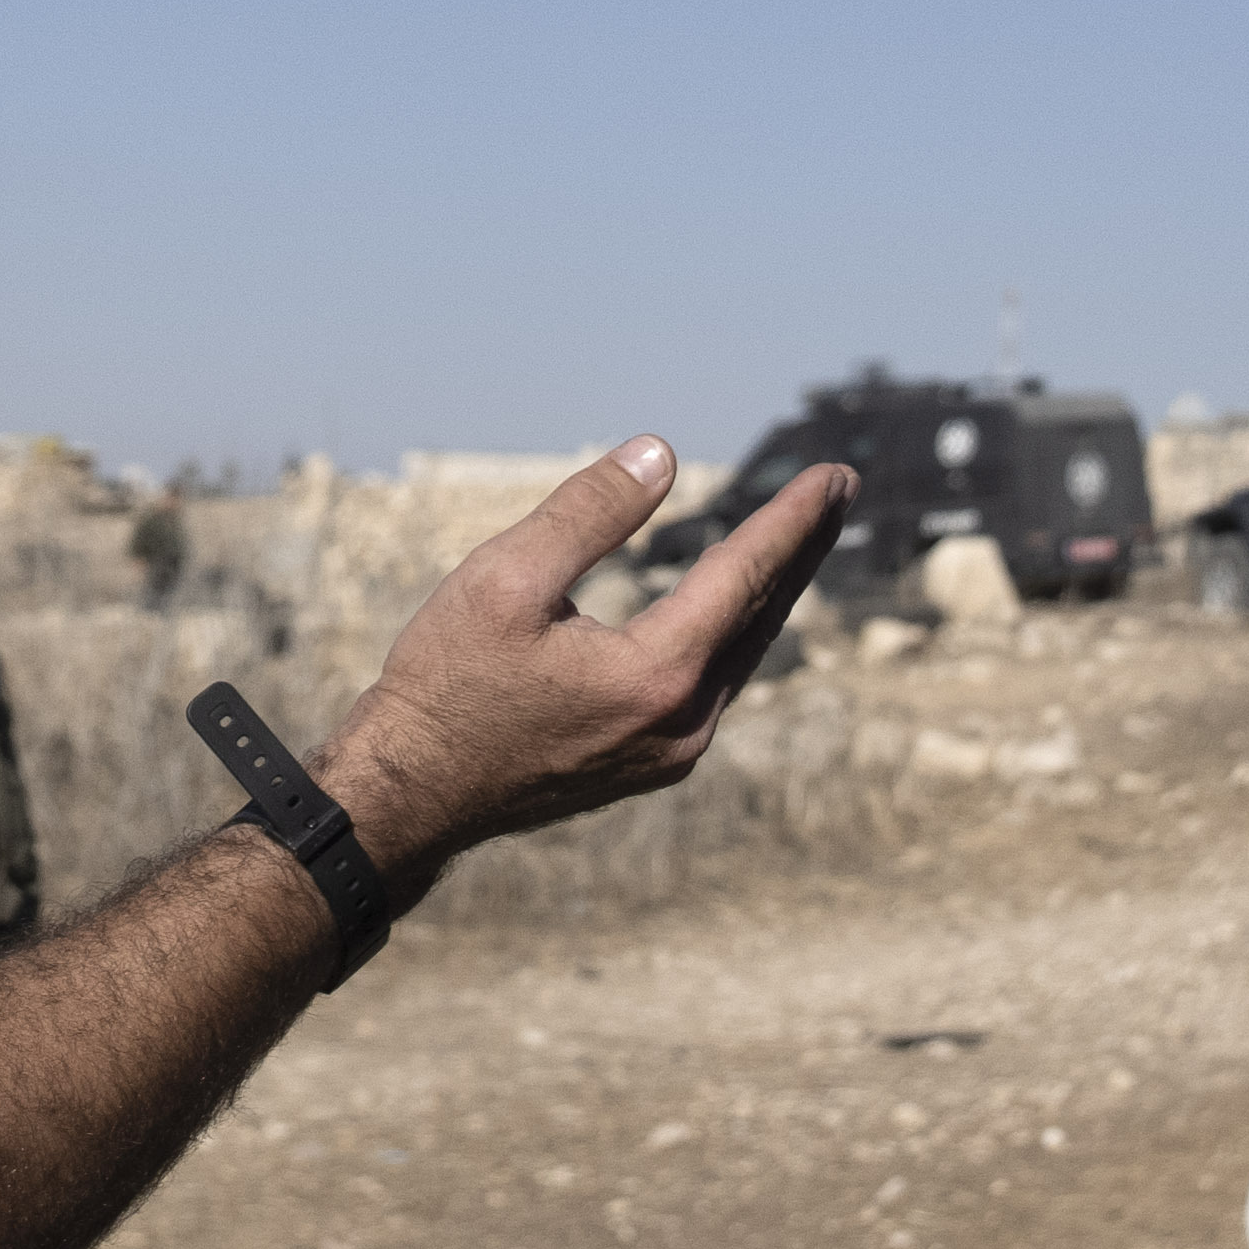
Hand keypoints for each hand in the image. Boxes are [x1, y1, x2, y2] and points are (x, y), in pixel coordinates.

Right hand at [314, 443, 848, 887]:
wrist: (409, 794)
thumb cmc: (445, 682)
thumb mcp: (505, 578)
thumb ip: (589, 513)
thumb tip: (661, 454)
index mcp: (656, 675)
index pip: (747, 577)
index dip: (791, 519)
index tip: (832, 476)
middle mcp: (682, 722)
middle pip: (763, 616)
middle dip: (803, 548)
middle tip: (839, 490)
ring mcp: (672, 752)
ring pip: (743, 654)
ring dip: (774, 591)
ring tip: (801, 538)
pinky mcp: (652, 764)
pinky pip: (714, 683)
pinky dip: (735, 632)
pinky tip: (737, 606)